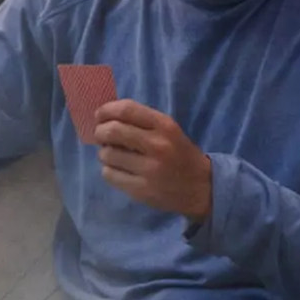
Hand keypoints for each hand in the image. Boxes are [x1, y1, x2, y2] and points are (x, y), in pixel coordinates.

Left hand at [94, 100, 212, 220]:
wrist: (201, 188)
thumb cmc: (179, 154)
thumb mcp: (169, 131)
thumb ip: (141, 122)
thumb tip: (104, 117)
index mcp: (165, 126)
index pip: (127, 109)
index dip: (106, 110)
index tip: (99, 115)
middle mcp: (157, 145)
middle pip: (112, 131)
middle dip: (99, 132)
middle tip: (100, 136)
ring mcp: (149, 170)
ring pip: (107, 154)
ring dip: (104, 153)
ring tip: (114, 156)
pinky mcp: (141, 190)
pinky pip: (109, 175)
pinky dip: (108, 170)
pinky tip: (119, 170)